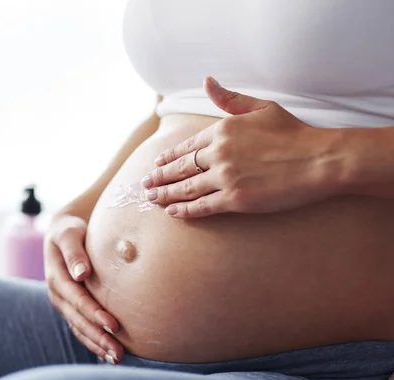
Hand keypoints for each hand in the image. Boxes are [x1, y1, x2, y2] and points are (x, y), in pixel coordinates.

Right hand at [45, 213, 122, 363]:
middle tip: (118, 352)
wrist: (63, 233)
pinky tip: (107, 353)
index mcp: (57, 277)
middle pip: (78, 320)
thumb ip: (74, 252)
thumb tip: (81, 273)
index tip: (114, 325)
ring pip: (79, 328)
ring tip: (116, 358)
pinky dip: (93, 342)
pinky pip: (80, 328)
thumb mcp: (69, 234)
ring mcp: (63, 303)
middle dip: (98, 337)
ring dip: (96, 345)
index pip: (77, 299)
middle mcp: (58, 294)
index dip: (94, 313)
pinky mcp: (70, 307)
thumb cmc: (70, 230)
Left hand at [142, 77, 339, 217]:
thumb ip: (230, 99)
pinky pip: (202, 206)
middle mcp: (218, 153)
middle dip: (159, 177)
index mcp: (222, 130)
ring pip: (186, 188)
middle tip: (145, 184)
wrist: (319, 159)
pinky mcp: (235, 199)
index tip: (157, 163)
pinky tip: (172, 213)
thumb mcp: (261, 107)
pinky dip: (185, 210)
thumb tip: (207, 81)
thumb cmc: (294, 133)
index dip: (169, 157)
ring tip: (151, 198)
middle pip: (180, 168)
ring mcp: (225, 177)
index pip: (187, 147)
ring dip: (165, 194)